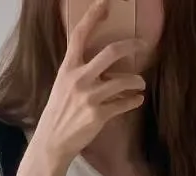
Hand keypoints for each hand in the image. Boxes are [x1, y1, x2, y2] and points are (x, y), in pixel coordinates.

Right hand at [30, 2, 147, 166]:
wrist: (52, 141)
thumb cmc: (59, 112)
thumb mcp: (63, 84)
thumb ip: (80, 71)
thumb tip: (103, 64)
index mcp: (68, 67)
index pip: (80, 34)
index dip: (93, 16)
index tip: (105, 3)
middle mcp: (79, 78)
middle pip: (111, 52)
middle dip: (132, 46)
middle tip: (143, 45)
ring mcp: (90, 97)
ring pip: (123, 80)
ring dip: (137, 80)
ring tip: (140, 83)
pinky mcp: (98, 115)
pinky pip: (123, 104)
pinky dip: (134, 100)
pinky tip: (137, 99)